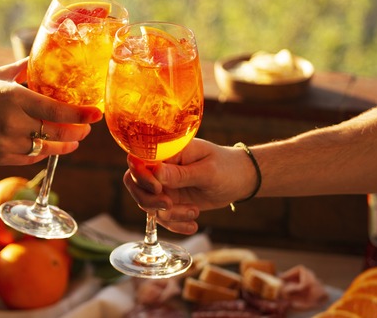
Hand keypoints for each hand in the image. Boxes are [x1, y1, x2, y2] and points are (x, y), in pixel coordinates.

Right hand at [0, 59, 103, 165]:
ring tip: (74, 140)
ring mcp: (5, 143)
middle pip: (56, 133)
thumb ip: (25, 68)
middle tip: (87, 128)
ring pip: (46, 148)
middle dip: (78, 132)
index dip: (81, 114)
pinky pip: (30, 157)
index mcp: (13, 98)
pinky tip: (50, 146)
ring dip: (65, 146)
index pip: (56, 111)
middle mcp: (11, 122)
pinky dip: (43, 152)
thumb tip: (46, 54)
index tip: (96, 114)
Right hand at [123, 138, 252, 234]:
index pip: (139, 161)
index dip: (141, 177)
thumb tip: (155, 172)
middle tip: (169, 205)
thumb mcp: (207, 171)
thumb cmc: (227, 167)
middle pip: (135, 185)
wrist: (241, 179)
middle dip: (149, 200)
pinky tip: (193, 225)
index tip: (159, 189)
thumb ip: (181, 173)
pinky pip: (162, 217)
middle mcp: (161, 168)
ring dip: (170, 215)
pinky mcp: (171, 202)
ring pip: (148, 205)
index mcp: (168, 152)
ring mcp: (165, 186)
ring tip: (195, 212)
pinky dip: (176, 225)